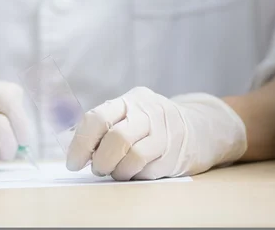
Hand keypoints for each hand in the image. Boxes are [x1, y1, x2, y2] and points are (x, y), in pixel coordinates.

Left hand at [65, 87, 246, 179]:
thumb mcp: (132, 113)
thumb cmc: (153, 124)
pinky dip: (133, 175)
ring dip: (116, 170)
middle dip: (100, 160)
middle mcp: (148, 112)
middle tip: (96, 168)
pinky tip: (133, 171)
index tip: (73, 161)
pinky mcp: (175, 155)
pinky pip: (146, 170)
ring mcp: (165, 133)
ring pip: (132, 156)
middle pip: (115, 138)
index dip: (81, 143)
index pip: (98, 117)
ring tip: (114, 171)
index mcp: (130, 100)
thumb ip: (107, 125)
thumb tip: (77, 150)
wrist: (200, 128)